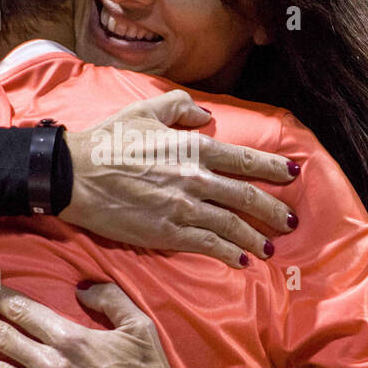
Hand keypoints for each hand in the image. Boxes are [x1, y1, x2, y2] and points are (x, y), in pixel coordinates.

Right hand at [60, 89, 298, 268]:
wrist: (74, 175)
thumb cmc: (106, 142)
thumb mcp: (143, 111)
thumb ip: (179, 107)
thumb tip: (206, 115)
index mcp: (192, 147)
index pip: (243, 158)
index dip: (272, 167)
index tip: (293, 173)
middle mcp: (195, 178)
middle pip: (246, 196)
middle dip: (274, 209)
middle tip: (291, 220)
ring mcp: (183, 208)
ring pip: (232, 225)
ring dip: (255, 238)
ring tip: (269, 247)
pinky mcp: (168, 233)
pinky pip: (208, 245)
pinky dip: (228, 253)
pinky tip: (240, 260)